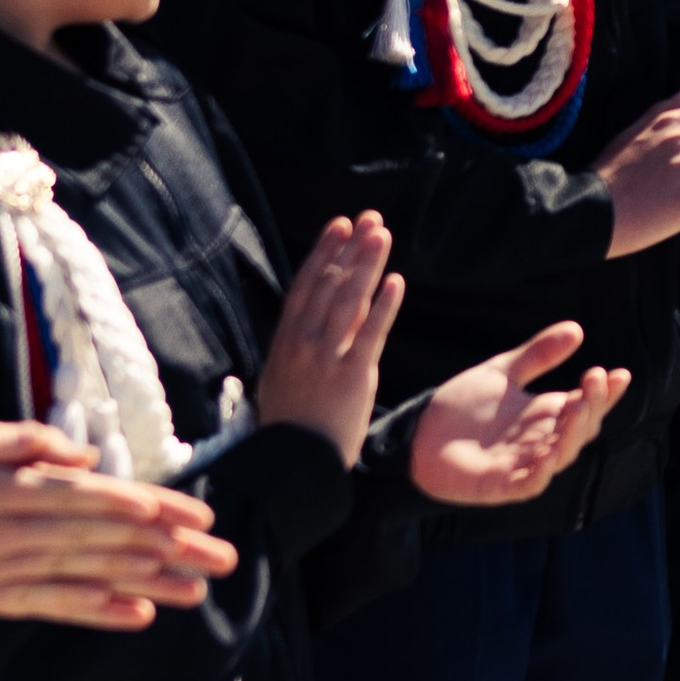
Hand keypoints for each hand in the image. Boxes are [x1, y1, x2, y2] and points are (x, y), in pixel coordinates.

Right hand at [0, 422, 235, 627]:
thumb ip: (12, 444)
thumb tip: (81, 456)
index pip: (85, 498)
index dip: (139, 507)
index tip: (191, 514)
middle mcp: (3, 532)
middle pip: (96, 538)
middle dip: (164, 547)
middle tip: (222, 555)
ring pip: (79, 574)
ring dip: (143, 582)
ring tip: (197, 590)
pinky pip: (43, 606)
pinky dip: (92, 611)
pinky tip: (138, 615)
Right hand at [257, 214, 404, 469]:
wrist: (295, 461)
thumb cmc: (291, 420)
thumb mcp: (283, 373)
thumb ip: (303, 340)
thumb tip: (323, 308)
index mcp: (285, 339)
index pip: (306, 284)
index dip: (324, 252)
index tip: (339, 225)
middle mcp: (303, 342)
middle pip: (330, 284)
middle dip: (350, 249)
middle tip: (369, 219)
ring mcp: (326, 357)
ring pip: (349, 301)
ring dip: (367, 265)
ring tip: (382, 235)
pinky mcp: (352, 376)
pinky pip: (370, 334)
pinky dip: (383, 306)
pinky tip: (395, 282)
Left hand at [410, 328, 627, 505]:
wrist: (418, 435)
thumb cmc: (464, 408)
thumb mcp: (502, 372)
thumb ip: (538, 355)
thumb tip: (577, 330)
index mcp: (547, 414)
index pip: (587, 406)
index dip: (606, 393)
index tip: (619, 373)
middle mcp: (543, 440)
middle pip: (581, 429)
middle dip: (592, 406)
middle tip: (592, 380)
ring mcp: (524, 465)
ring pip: (562, 455)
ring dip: (571, 435)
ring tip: (575, 408)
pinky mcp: (501, 486)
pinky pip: (529, 484)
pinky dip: (541, 471)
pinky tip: (546, 452)